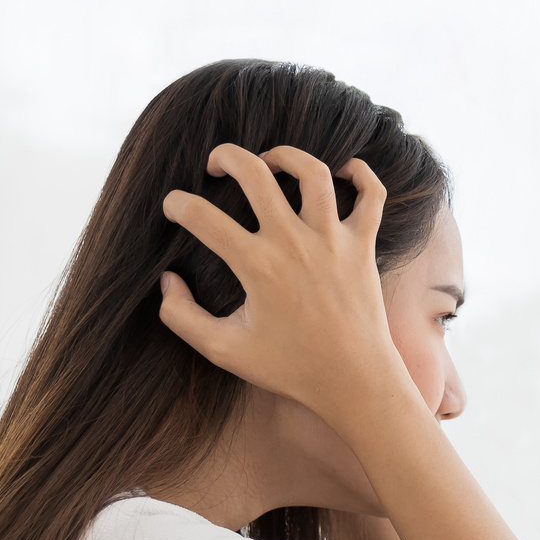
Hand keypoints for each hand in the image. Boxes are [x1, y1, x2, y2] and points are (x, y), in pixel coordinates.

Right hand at [157, 144, 416, 426]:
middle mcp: (296, 244)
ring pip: (314, 172)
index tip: (173, 207)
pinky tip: (342, 170)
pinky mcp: (363, 246)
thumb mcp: (224, 350)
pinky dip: (362, 174)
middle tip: (216, 163)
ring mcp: (333, 241)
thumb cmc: (290, 369)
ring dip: (287, 156)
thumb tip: (166, 280)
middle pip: (256, 174)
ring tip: (270, 161)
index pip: (202, 217)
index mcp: (258, 266)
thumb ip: (182, 317)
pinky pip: (373, 195)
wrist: (355, 383)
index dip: (177, 205)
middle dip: (227, 156)